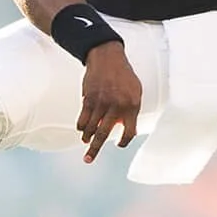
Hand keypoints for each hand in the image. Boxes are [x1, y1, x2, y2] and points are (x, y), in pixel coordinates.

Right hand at [76, 41, 142, 163]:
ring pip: (91, 127)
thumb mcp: (135, 91)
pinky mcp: (88, 98)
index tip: (119, 144)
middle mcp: (116, 106)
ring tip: (86, 142)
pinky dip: (81, 126)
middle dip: (95, 149)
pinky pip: (82, 117)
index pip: (129, 131)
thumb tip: (120, 126)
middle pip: (104, 133)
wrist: (107, 57)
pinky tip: (82, 130)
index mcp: (131, 106)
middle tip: (88, 159)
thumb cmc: (124, 75)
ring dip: (87, 137)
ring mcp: (101, 102)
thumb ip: (130, 110)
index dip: (124, 141)